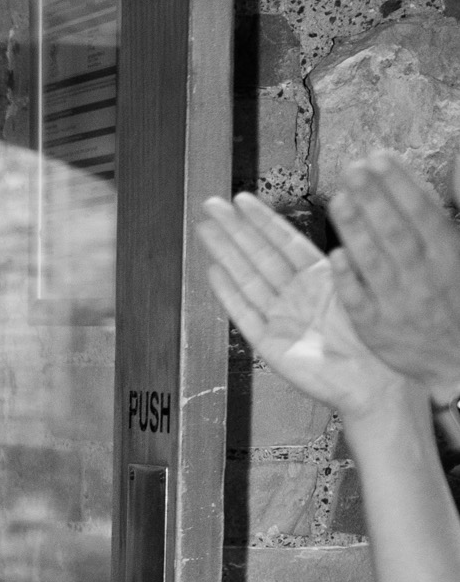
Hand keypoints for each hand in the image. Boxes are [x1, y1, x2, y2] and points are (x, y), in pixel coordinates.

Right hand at [198, 193, 409, 424]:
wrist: (375, 383)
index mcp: (319, 279)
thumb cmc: (375, 340)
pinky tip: (213, 271)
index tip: (242, 199)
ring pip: (247, 278)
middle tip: (211, 204)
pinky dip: (229, 294)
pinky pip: (245, 314)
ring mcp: (280, 318)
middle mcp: (296, 295)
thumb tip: (338, 233)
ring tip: (205, 228)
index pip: (285, 242)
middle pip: (259, 255)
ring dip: (226, 253)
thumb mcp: (361, 291)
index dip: (263, 221)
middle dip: (235, 229)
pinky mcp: (270, 344)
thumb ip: (343, 266)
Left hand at [325, 150, 459, 395]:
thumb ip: (454, 212)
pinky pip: (360, 301)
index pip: (423, 213)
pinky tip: (335, 255)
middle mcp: (425, 278)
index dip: (401, 183)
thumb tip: (455, 165)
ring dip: (356, 229)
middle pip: (396, 232)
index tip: (380, 158)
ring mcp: (399, 304)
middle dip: (374, 198)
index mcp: (450, 257)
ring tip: (338, 199)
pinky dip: (349, 278)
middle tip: (352, 168)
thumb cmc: (457, 298)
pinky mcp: (376, 329)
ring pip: (376, 262)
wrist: (458, 361)